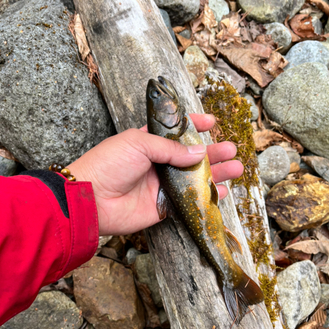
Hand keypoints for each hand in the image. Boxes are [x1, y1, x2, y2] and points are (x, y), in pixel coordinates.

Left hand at [67, 114, 242, 234]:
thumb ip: (171, 149)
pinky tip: (222, 191)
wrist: (92, 198)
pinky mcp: (163, 206)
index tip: (211, 122)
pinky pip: (189, 201)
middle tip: (231, 148)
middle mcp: (157, 163)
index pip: (176, 132)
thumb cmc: (109, 164)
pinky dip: (206, 197)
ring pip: (194, 178)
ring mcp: (161, 185)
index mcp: (149, 142)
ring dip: (216, 173)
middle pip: (191, 156)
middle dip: (213, 151)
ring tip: (236, 167)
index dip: (194, 126)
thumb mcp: (139, 144)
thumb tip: (200, 154)